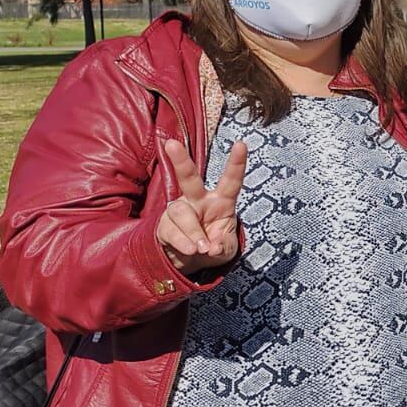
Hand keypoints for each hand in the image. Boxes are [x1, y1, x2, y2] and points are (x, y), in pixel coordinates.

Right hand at [157, 138, 246, 275]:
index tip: (241, 143)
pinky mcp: (165, 225)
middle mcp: (198, 200)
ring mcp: (180, 211)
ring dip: (193, 231)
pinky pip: (171, 231)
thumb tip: (213, 246)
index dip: (236, 163)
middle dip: (181, 161)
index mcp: (221, 201)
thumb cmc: (214, 247)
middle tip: (171, 144)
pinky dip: (183, 243)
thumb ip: (223, 246)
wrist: (191, 262)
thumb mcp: (226, 249)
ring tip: (201, 248)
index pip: (231, 180)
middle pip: (189, 178)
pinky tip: (190, 250)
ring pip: (181, 212)